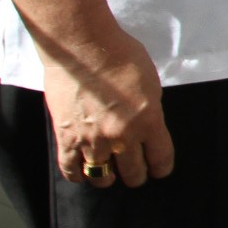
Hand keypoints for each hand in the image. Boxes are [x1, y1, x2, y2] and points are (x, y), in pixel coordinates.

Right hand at [39, 30, 171, 187]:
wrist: (82, 48)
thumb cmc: (120, 55)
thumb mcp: (151, 82)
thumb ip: (149, 110)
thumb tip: (146, 125)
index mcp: (148, 120)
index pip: (160, 157)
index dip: (161, 167)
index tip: (159, 170)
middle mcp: (122, 136)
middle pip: (133, 172)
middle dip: (137, 176)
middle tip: (136, 173)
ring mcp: (92, 140)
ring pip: (101, 176)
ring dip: (107, 178)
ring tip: (108, 175)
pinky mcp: (66, 138)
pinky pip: (70, 170)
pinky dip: (77, 176)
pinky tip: (82, 174)